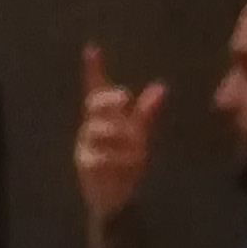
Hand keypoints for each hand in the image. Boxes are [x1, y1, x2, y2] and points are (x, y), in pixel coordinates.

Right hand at [74, 46, 164, 221]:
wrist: (115, 198)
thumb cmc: (125, 164)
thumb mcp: (139, 135)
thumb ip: (146, 112)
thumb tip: (160, 87)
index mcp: (103, 116)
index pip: (96, 89)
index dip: (93, 69)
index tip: (92, 49)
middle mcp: (91, 126)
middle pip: (95, 103)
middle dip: (109, 99)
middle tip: (125, 99)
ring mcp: (86, 145)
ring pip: (101, 129)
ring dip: (121, 137)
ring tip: (135, 150)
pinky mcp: (85, 163)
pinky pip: (103, 154)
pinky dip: (119, 158)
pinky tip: (129, 166)